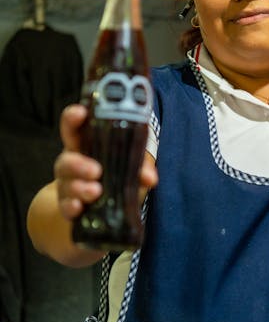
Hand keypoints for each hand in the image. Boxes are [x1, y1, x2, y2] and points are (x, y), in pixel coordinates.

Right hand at [54, 104, 157, 220]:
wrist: (99, 208)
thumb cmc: (115, 177)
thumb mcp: (129, 168)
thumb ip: (140, 168)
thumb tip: (150, 178)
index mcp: (85, 146)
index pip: (73, 127)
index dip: (73, 117)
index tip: (81, 113)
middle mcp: (72, 164)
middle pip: (66, 159)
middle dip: (79, 164)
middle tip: (96, 170)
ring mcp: (68, 186)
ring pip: (66, 183)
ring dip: (80, 187)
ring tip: (95, 191)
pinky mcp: (68, 206)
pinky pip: (65, 206)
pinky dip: (71, 207)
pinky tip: (79, 207)